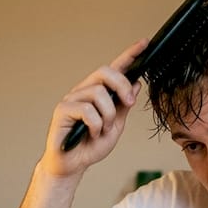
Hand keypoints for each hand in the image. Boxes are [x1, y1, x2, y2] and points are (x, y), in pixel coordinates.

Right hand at [38, 39, 147, 180]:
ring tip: (103, 130)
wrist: (73, 165)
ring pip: (98, 93)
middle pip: (105, 71)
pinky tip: (92, 133)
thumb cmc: (90, 145)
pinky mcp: (62, 110)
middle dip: (121, 85)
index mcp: (98, 93)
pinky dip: (96, 125)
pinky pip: (87, 110)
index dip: (129, 54)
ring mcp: (72, 99)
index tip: (144, 43)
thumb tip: (136, 83)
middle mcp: (84, 91)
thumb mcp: (116, 126)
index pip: (115, 68)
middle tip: (129, 102)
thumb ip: (124, 106)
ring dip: (108, 115)